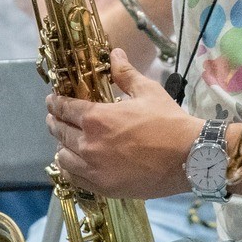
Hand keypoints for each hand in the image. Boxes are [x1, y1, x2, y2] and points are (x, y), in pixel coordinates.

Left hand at [46, 50, 203, 198]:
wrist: (188, 157)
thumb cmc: (168, 121)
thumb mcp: (147, 91)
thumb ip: (125, 74)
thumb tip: (115, 54)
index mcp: (96, 118)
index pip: (65, 108)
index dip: (55, 102)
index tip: (52, 100)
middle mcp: (89, 144)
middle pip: (59, 132)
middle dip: (55, 121)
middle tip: (55, 117)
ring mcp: (94, 169)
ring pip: (63, 157)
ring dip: (61, 145)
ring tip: (64, 141)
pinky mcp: (103, 187)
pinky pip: (74, 178)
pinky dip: (70, 168)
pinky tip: (73, 163)